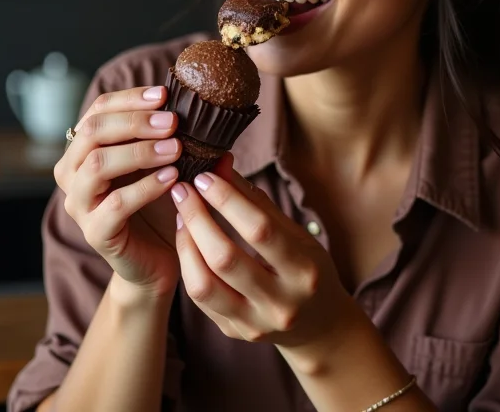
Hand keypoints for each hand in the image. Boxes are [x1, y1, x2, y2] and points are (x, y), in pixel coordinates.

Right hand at [53, 85, 181, 295]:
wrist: (156, 259)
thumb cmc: (159, 203)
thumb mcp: (165, 162)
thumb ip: (176, 136)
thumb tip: (206, 109)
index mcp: (84, 149)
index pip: (98, 110)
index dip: (130, 98)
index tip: (164, 94)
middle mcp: (73, 173)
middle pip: (92, 132)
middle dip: (134, 121)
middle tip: (172, 121)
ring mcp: (80, 204)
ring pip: (96, 165)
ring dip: (139, 151)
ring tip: (176, 149)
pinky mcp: (95, 233)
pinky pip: (115, 204)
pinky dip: (145, 187)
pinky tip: (172, 179)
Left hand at [171, 157, 354, 348]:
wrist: (319, 326)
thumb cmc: (309, 269)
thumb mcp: (298, 235)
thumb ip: (260, 205)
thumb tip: (223, 167)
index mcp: (303, 270)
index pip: (259, 230)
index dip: (228, 200)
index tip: (205, 176)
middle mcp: (280, 302)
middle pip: (225, 258)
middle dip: (197, 217)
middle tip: (182, 189)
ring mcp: (255, 323)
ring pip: (204, 285)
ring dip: (186, 243)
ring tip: (180, 214)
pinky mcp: (235, 332)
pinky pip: (201, 299)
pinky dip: (189, 264)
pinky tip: (187, 240)